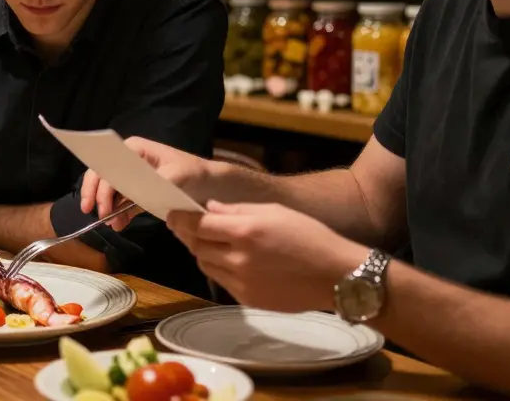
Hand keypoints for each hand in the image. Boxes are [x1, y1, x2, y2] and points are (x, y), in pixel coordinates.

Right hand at [80, 136, 210, 230]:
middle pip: (103, 176)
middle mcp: (128, 160)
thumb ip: (160, 178)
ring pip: (110, 191)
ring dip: (107, 208)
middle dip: (97, 196)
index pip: (108, 162)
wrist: (209, 184)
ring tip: (113, 224)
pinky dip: (118, 213)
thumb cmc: (194, 171)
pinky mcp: (138, 191)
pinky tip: (120, 224)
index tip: (93, 202)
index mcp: (134, 149)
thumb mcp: (181, 173)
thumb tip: (143, 188)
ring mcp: (132, 176)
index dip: (97, 182)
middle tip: (98, 215)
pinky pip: (122, 202)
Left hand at [166, 200, 365, 312]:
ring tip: (212, 242)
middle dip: (188, 234)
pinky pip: (222, 281)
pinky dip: (219, 269)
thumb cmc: (310, 236)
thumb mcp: (274, 211)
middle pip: (197, 246)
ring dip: (203, 252)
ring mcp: (242, 282)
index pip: (197, 225)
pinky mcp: (247, 300)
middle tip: (188, 226)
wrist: (337, 275)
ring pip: (206, 265)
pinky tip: (231, 260)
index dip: (180, 219)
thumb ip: (236, 211)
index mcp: (245, 232)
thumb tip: (209, 209)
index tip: (172, 214)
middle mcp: (238, 259)